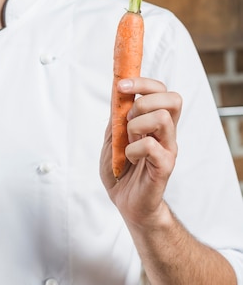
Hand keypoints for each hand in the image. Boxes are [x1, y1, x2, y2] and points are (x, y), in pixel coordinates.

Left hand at [100, 77, 181, 227]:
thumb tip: (117, 94)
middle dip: (144, 101)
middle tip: (128, 121)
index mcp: (156, 123)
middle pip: (173, 98)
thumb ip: (116, 119)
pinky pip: (151, 146)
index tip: (121, 86)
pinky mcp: (165, 165)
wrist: (126, 202)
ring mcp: (168, 148)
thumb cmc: (120, 171)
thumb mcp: (111, 139)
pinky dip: (133, 150)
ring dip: (136, 126)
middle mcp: (167, 132)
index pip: (162, 91)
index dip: (143, 82)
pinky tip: (129, 159)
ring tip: (128, 142)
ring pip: (162, 118)